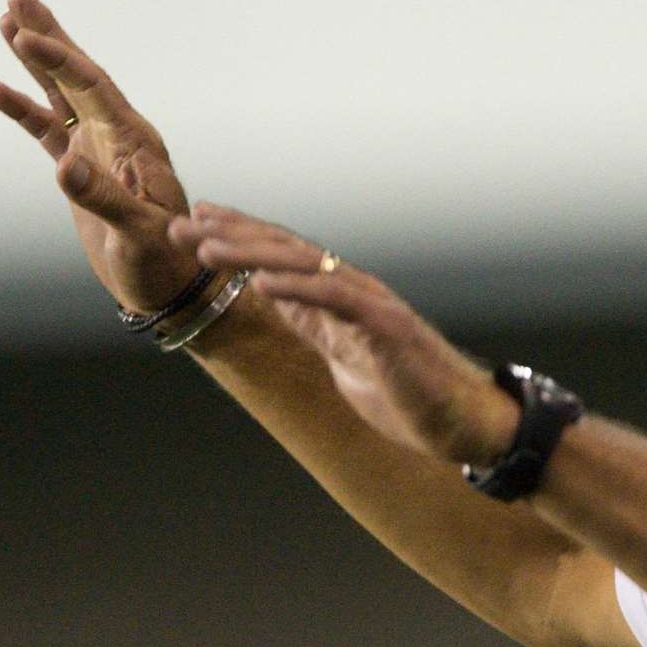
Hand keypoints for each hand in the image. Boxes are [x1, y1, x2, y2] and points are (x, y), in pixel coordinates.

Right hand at [0, 0, 202, 312]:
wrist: (169, 288)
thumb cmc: (164, 262)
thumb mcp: (137, 234)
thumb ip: (103, 198)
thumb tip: (63, 165)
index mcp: (137, 143)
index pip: (93, 87)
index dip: (60, 58)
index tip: (25, 32)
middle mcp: (119, 138)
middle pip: (78, 75)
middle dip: (49, 35)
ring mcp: (99, 152)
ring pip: (61, 94)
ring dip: (36, 59)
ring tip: (7, 18)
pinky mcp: (82, 173)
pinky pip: (49, 130)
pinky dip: (25, 109)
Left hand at [169, 202, 517, 463]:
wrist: (464, 423)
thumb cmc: (411, 398)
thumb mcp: (346, 360)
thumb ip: (317, 328)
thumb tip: (280, 305)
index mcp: (341, 301)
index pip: (283, 258)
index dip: (239, 237)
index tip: (196, 223)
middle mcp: (354, 291)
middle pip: (284, 250)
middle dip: (230, 234)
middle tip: (182, 223)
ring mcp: (372, 305)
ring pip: (304, 265)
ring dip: (251, 253)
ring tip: (207, 245)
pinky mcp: (386, 327)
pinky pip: (335, 299)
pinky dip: (297, 286)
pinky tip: (260, 280)